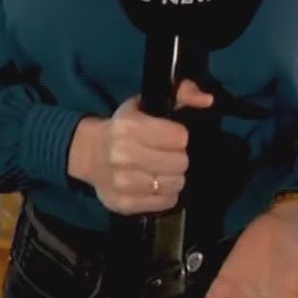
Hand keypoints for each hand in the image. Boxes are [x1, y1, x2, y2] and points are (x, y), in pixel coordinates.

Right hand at [67, 80, 212, 214]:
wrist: (89, 154)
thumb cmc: (123, 127)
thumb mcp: (146, 103)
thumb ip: (181, 93)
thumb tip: (207, 100)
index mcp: (129, 127)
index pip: (179, 137)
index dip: (180, 136)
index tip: (172, 136)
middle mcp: (122, 155)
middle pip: (179, 162)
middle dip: (179, 158)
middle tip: (169, 155)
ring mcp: (122, 183)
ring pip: (175, 184)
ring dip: (174, 177)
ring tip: (163, 170)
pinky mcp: (124, 204)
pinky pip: (165, 202)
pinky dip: (166, 194)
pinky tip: (157, 185)